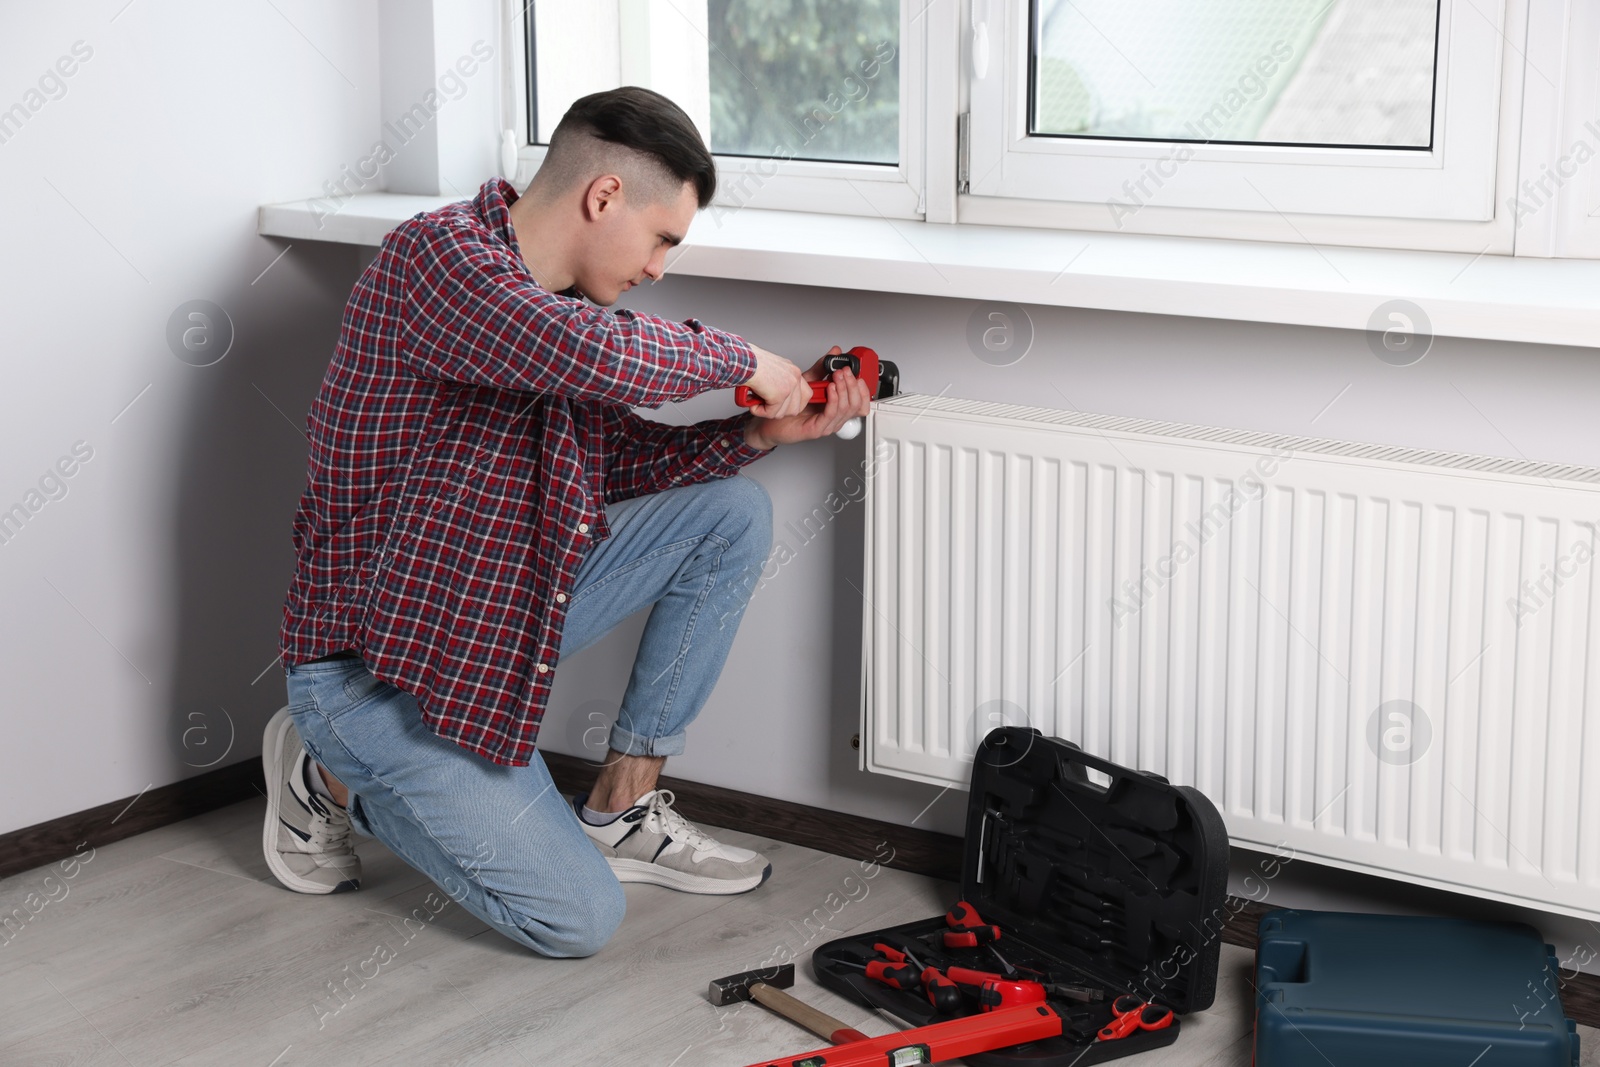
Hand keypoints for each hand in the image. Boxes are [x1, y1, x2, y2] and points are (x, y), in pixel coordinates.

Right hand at [743, 345, 811, 419]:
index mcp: (793, 371)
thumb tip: (778, 400)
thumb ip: (779, 382)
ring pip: (783, 413)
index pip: (806, 395)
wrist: (742, 360)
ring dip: (767, 411)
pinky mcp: (779, 395)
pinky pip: (771, 414)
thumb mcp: (771, 370)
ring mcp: (789, 386)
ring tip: (756, 401)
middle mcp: (794, 377)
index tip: (781, 405)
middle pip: (796, 408)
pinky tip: (752, 402)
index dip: (793, 404)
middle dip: (780, 411)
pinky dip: (759, 411)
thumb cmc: (750, 363)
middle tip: (766, 405)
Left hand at [745, 346, 872, 448]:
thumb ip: (823, 368)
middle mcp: (835, 418)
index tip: (853, 372)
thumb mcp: (809, 381)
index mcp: (837, 408)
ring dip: (844, 390)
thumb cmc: (789, 406)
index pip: (861, 401)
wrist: (770, 421)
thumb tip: (835, 352)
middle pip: (856, 404)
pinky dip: (833, 400)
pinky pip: (831, 415)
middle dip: (852, 384)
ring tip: (837, 377)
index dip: (861, 386)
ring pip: (846, 408)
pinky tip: (830, 389)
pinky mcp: (817, 430)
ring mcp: (827, 425)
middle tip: (844, 372)